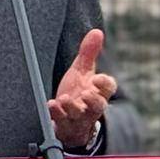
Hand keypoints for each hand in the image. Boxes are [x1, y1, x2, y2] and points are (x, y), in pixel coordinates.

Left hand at [49, 28, 115, 148]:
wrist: (67, 118)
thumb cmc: (77, 91)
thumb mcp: (82, 71)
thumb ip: (89, 53)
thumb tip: (97, 32)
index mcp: (99, 92)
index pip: (108, 88)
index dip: (104, 84)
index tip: (97, 78)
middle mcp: (91, 107)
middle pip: (98, 105)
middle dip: (93, 100)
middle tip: (86, 93)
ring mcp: (78, 118)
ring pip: (80, 115)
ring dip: (72, 107)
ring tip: (65, 99)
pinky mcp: (66, 126)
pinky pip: (62, 123)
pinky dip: (56, 114)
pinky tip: (51, 105)